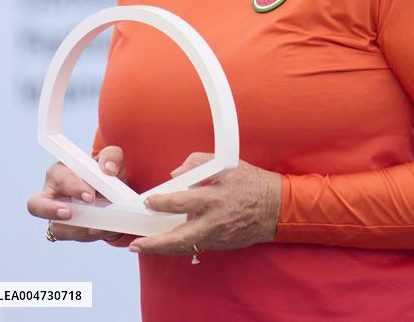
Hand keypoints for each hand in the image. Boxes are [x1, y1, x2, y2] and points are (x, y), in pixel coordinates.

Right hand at [26, 146, 128, 242]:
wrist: (116, 194)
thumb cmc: (106, 172)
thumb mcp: (112, 158)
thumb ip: (111, 157)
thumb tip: (108, 168)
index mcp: (60, 172)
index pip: (59, 177)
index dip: (72, 187)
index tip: (89, 196)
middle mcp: (52, 195)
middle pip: (35, 205)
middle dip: (50, 210)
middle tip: (69, 213)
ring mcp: (56, 216)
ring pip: (57, 228)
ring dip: (78, 229)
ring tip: (98, 227)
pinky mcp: (67, 231)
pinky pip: (73, 237)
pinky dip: (89, 235)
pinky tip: (103, 230)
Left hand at [128, 152, 282, 255]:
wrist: (276, 207)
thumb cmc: (251, 182)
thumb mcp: (227, 164)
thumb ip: (198, 163)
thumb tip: (175, 174)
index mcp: (215, 197)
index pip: (181, 201)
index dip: (162, 202)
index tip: (150, 201)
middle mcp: (214, 220)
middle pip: (179, 238)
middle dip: (155, 244)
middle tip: (137, 245)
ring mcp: (218, 236)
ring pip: (185, 248)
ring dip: (163, 249)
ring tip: (144, 248)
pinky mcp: (221, 245)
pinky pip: (197, 247)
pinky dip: (181, 246)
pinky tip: (168, 244)